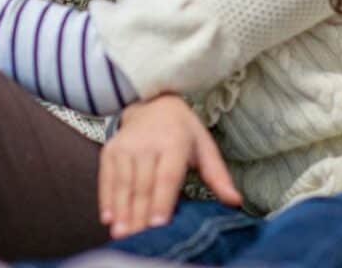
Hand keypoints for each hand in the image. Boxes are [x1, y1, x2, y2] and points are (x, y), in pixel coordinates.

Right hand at [98, 93, 240, 239]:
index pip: (167, 176)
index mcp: (174, 142)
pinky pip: (106, 177)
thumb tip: (235, 202)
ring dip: (121, 210)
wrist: (152, 102)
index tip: (158, 224)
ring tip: (121, 235)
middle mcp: (146, 143)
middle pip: (143, 184)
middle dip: (139, 214)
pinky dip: (106, 198)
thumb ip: (218, 176)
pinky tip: (107, 218)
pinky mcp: (111, 149)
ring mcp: (126, 145)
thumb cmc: (183, 131)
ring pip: (123, 183)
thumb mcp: (204, 146)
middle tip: (136, 240)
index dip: (162, 201)